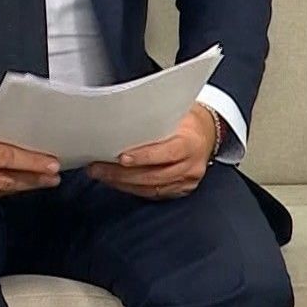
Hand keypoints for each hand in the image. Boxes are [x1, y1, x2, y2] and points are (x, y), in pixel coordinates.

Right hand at [0, 106, 60, 204]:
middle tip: (54, 176)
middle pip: (6, 179)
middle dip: (34, 179)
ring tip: (41, 181)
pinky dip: (1, 190)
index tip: (52, 164)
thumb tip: (22, 136)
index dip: (32, 162)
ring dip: (21, 186)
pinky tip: (15, 185)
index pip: (7, 157)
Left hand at [88, 103, 218, 200]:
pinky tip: (118, 182)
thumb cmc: (188, 120)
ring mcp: (187, 181)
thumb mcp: (178, 113)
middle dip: (121, 174)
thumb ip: (157, 119)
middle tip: (97, 168)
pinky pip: (154, 194)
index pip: (166, 153)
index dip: (143, 157)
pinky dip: (133, 189)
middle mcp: (191, 165)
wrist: (208, 133)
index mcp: (191, 142)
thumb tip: (123, 117)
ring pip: (151, 188)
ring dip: (123, 183)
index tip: (121, 158)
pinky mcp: (181, 190)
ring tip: (101, 175)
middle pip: (153, 175)